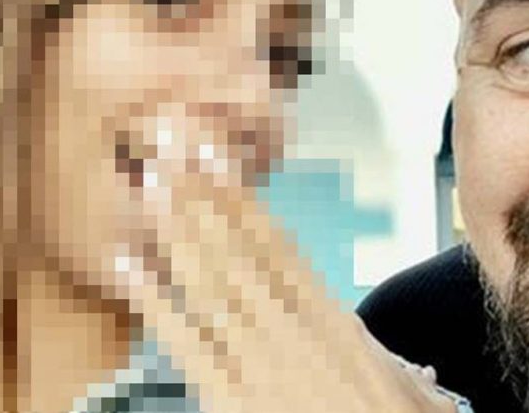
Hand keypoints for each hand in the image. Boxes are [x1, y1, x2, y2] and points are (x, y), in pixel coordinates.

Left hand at [116, 162, 455, 411]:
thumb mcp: (398, 381)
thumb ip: (375, 354)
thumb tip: (374, 344)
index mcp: (329, 317)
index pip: (276, 243)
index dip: (241, 197)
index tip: (217, 157)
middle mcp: (289, 328)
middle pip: (237, 249)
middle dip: (202, 193)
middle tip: (173, 142)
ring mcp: (257, 360)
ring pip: (210, 283)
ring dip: (177, 230)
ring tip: (152, 182)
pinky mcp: (233, 397)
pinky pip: (186, 345)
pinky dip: (155, 305)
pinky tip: (130, 267)